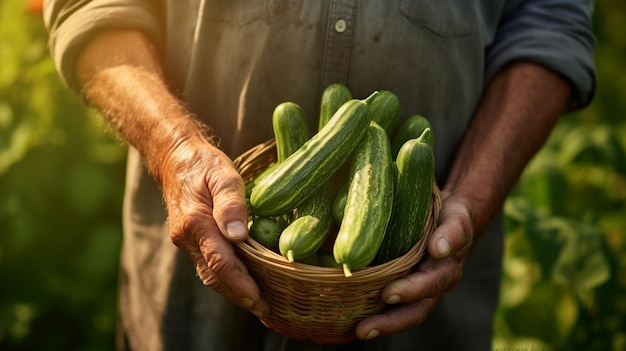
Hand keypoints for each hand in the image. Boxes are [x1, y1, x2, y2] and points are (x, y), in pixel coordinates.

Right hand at [159, 138, 269, 317]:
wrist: (176, 159)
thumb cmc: (204, 164)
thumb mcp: (223, 174)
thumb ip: (231, 203)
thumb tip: (238, 234)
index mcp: (194, 223)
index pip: (219, 263)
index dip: (240, 284)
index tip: (258, 299)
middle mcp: (186, 238)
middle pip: (214, 276)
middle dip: (240, 295)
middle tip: (266, 310)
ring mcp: (186, 242)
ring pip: (210, 275)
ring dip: (234, 291)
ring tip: (259, 304)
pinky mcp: (191, 241)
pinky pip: (209, 266)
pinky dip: (227, 279)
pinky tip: (244, 284)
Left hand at [355, 191, 473, 339]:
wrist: (452, 213)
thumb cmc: (451, 217)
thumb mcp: (457, 219)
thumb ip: (453, 232)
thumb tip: (439, 250)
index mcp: (446, 270)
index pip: (430, 284)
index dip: (411, 291)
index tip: (388, 294)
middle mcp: (433, 284)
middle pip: (415, 309)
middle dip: (390, 321)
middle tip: (365, 329)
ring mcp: (417, 287)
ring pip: (402, 312)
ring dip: (381, 323)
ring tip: (359, 331)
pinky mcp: (401, 283)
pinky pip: (388, 302)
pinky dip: (371, 310)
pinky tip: (350, 316)